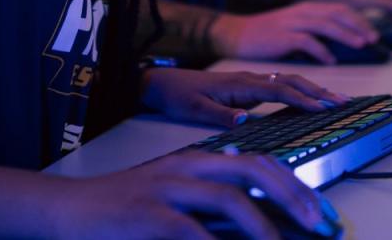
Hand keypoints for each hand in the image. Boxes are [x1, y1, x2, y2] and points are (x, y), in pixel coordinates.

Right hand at [43, 149, 320, 239]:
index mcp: (200, 162)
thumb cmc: (125, 211)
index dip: (299, 185)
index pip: (261, 162)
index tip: (324, 214)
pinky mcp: (147, 215)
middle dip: (295, 196)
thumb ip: (216, 213)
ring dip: (263, 227)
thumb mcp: (176, 202)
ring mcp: (167, 188)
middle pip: (255, 168)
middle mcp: (189, 167)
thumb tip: (266, 229)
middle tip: (321, 225)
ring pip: (229, 197)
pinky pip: (190, 230)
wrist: (66, 209)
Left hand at [139, 67, 351, 128]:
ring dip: (314, 89)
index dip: (303, 99)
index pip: (280, 89)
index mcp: (241, 83)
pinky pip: (282, 85)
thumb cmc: (177, 95)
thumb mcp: (194, 109)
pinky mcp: (248, 86)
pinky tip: (309, 97)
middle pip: (293, 81)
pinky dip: (301, 90)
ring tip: (336, 99)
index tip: (324, 108)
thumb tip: (246, 119)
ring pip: (290, 81)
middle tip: (344, 102)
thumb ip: (220, 114)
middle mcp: (250, 79)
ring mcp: (250, 81)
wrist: (162, 80)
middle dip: (320, 92)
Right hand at [209, 2, 379, 63]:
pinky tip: (331, 60)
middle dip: (358, 25)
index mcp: (307, 8)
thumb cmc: (267, 35)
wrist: (236, 33)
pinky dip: (322, 50)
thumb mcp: (294, 27)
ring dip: (346, 34)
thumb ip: (315, 31)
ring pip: (326, 24)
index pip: (339, 8)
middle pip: (337, 13)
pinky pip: (307, 41)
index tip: (373, 32)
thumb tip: (338, 44)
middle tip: (373, 39)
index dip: (358, 19)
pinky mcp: (282, 36)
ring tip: (361, 45)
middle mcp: (302, 11)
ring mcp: (292, 22)